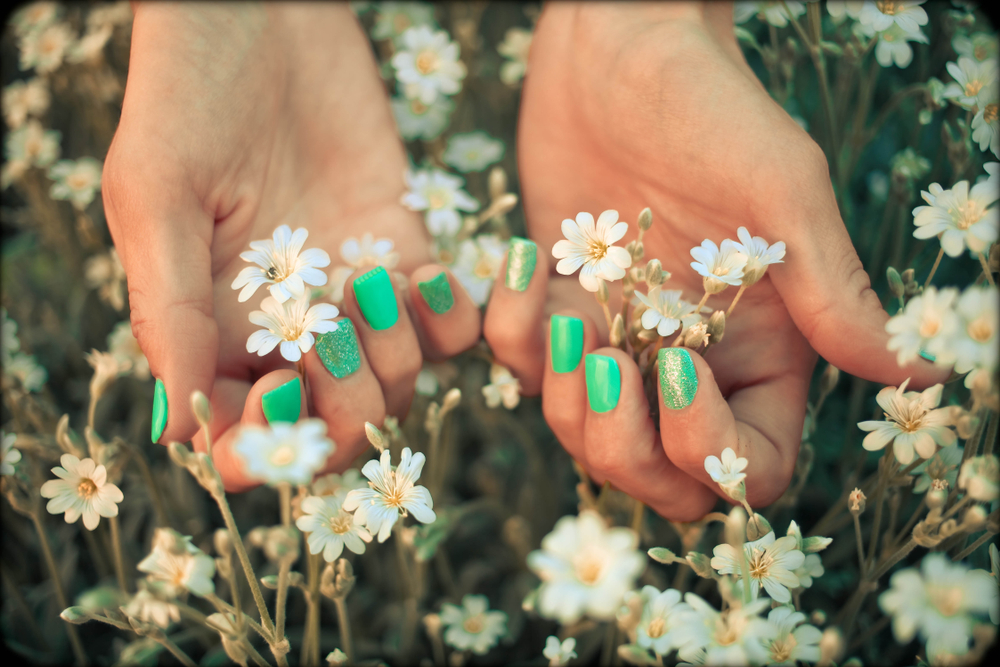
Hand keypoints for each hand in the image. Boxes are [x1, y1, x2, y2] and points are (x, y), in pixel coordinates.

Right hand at [103, 4, 479, 490]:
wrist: (262, 15)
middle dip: (344, 408)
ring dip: (396, 355)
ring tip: (373, 281)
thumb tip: (177, 428)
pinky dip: (452, 318)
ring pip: (396, 382)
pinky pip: (450, 325)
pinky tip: (431, 273)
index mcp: (212, 330)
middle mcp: (288, 328)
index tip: (283, 396)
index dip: (267, 445)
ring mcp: (353, 295)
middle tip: (339, 340)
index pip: (241, 435)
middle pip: (333, 424)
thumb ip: (170, 310)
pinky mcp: (405, 251)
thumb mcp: (158, 196)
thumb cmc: (187, 95)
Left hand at [483, 2, 945, 519]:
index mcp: (759, 352)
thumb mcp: (780, 196)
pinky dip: (510, 333)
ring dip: (560, 399)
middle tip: (601, 362)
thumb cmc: (712, 109)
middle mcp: (691, 362)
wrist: (618, 52)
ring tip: (565, 314)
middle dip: (621, 446)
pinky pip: (519, 367)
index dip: (709, 447)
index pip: (747, 465)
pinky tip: (523, 261)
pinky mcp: (555, 311)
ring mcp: (618, 342)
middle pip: (658, 478)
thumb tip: (921, 375)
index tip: (676, 364)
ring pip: (583, 440)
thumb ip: (832, 294)